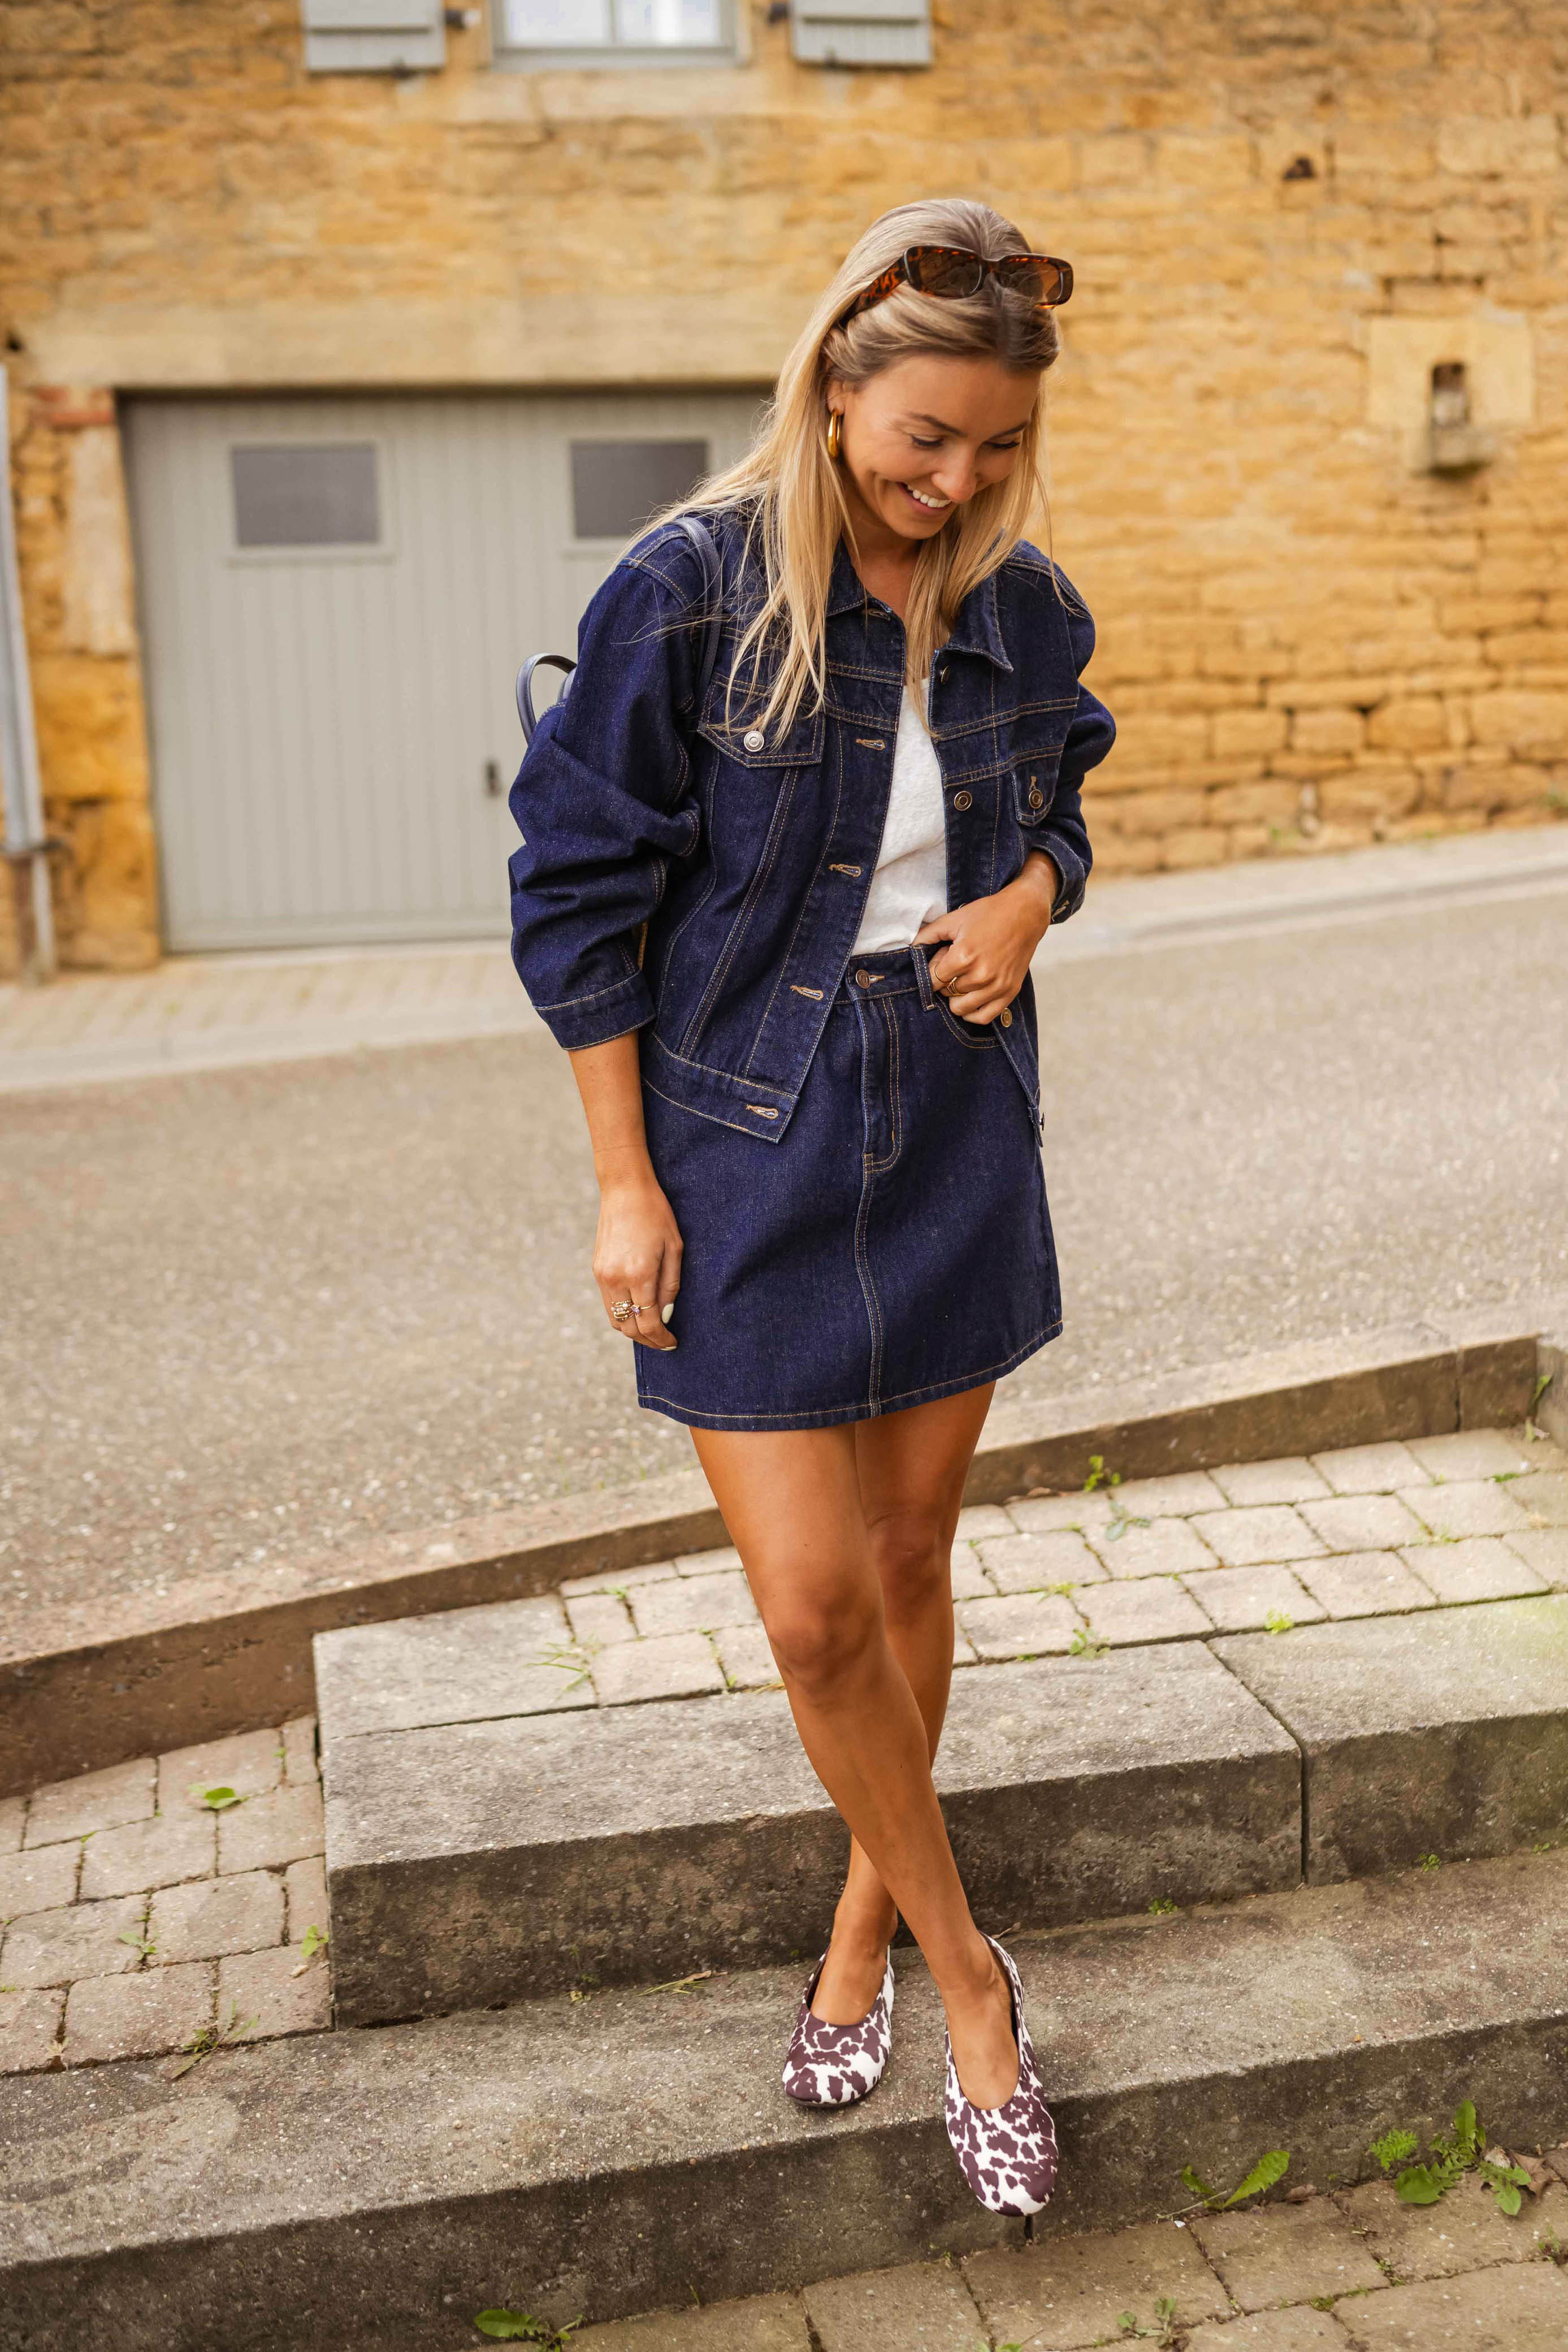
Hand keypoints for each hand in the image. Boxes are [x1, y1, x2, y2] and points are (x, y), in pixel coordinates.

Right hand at [593, 1165, 681, 1349]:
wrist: (624, 1190)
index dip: (661, 1339)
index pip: (648, 1323)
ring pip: (614, 1318)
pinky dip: (622, 1314)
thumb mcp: (674, 1248)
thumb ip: (670, 1286)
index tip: (672, 1343)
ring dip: (632, 1330)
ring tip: (652, 1329)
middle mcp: (615, 1279)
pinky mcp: (597, 1270)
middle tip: (663, 1342)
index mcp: (638, 1274)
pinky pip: (608, 1303)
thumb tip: (665, 1315)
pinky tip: (638, 1310)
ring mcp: (602, 1275)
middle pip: (628, 1327)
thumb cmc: (656, 1214)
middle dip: (647, 1340)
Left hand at [914, 851, 1059, 1024]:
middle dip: (945, 981)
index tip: (939, 962)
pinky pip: (984, 1017)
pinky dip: (972, 1013)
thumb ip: (929, 934)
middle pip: (947, 992)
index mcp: (964, 956)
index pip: (934, 979)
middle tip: (954, 966)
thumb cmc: (989, 914)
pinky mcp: (1009, 992)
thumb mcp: (955, 918)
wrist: (1025, 914)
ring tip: (962, 980)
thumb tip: (910, 948)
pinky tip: (968, 1001)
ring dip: (955, 997)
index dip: (932, 971)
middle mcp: (980, 975)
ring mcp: (996, 986)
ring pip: (961, 1007)